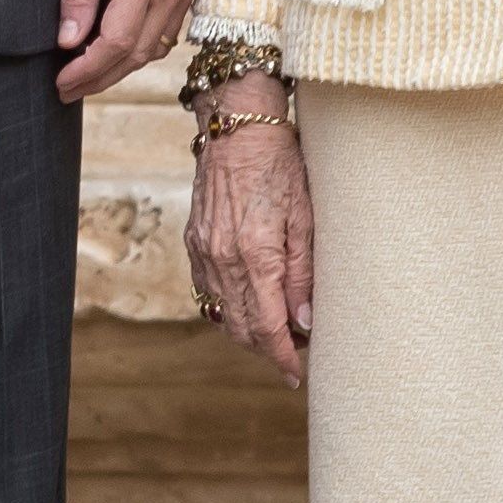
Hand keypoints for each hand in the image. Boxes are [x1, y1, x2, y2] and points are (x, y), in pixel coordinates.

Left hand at [55, 0, 200, 99]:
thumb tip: (68, 42)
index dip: (87, 70)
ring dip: (122, 66)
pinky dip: (141, 45)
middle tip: (67, 90)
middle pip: (139, 53)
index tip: (60, 82)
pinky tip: (115, 48)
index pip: (116, 42)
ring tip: (87, 74)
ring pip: (157, 47)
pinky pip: (169, 29)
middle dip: (101, 78)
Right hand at [186, 115, 314, 385]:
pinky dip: (228, 306)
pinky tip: (249, 302)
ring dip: (248, 331)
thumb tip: (305, 323)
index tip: (296, 375)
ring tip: (277, 330)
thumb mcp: (306, 217)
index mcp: (257, 256)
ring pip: (223, 313)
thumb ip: (303, 274)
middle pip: (243, 328)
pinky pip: (208, 291)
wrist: (237, 127)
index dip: (283, 358)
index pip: (268, 328)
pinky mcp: (195, 242)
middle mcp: (224, 260)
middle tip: (296, 352)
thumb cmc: (281, 164)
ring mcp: (204, 252)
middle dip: (268, 349)